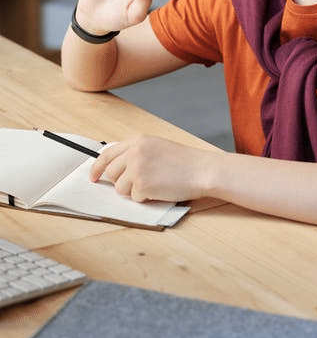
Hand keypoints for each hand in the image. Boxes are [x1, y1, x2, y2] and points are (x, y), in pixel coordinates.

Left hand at [90, 135, 210, 202]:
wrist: (202, 170)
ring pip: (120, 188)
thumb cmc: (185, 161)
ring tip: (154, 184)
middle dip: (120, 182)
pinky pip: (134, 197)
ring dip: (134, 191)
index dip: (97, 167)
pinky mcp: (142, 184)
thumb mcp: (157, 147)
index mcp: (138, 140)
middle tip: (136, 184)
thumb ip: (137, 152)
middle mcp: (134, 152)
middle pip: (111, 173)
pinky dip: (145, 198)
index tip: (94, 177)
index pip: (107, 154)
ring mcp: (137, 168)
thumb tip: (117, 168)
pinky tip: (160, 189)